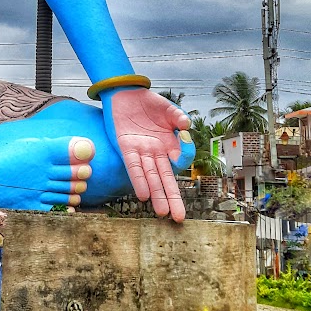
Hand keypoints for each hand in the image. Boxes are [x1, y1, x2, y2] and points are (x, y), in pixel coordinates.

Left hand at [107, 88, 190, 222]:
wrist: (124, 92)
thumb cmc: (147, 103)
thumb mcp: (167, 108)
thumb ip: (177, 116)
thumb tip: (186, 125)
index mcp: (169, 144)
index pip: (180, 160)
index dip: (184, 155)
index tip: (183, 142)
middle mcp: (156, 152)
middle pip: (166, 178)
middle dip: (172, 198)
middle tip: (179, 218)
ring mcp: (141, 152)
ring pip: (150, 177)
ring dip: (156, 194)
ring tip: (162, 212)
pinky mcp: (125, 148)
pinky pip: (133, 167)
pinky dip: (138, 180)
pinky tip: (143, 194)